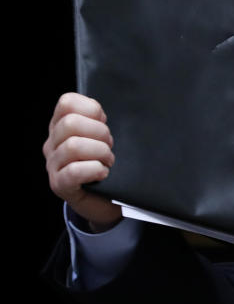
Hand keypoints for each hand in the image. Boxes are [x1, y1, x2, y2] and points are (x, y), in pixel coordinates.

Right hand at [43, 92, 121, 230]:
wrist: (105, 201)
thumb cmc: (105, 164)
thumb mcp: (102, 138)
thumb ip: (99, 122)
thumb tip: (100, 113)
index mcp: (61, 126)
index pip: (67, 102)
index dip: (92, 109)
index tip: (104, 123)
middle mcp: (53, 143)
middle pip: (71, 123)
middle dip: (100, 133)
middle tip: (110, 146)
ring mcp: (53, 165)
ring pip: (73, 146)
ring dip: (99, 152)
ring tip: (108, 161)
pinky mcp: (60, 185)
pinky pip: (74, 171)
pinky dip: (94, 170)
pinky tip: (103, 173)